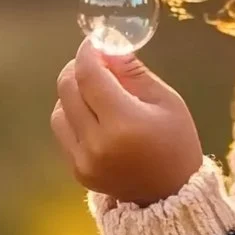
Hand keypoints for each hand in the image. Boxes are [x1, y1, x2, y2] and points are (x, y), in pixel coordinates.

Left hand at [51, 37, 203, 205]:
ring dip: (72, 93)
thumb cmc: (176, 141)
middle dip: (78, 67)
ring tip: (96, 89)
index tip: (95, 40)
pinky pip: (63, 132)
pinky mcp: (78, 172)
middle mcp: (96, 143)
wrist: (172, 195)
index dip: (88, 51)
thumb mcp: (165, 100)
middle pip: (67, 90)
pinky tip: (94, 113)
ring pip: (58, 111)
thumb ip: (134, 72)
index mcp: (122, 123)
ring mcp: (83, 161)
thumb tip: (110, 46)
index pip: (89, 75)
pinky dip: (73, 115)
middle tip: (96, 60)